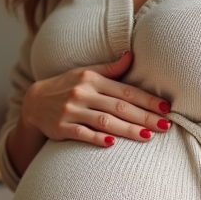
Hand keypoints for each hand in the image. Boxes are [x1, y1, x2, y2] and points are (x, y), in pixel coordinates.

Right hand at [21, 52, 171, 147]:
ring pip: (104, 121)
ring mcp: (71, 111)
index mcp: (92, 79)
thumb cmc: (67, 87)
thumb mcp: (86, 73)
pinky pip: (82, 133)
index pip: (125, 91)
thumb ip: (111, 69)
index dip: (147, 100)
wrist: (34, 102)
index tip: (166, 108)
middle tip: (166, 125)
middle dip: (144, 117)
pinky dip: (97, 138)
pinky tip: (112, 144)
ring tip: (148, 136)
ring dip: (127, 129)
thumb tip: (132, 56)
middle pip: (119, 107)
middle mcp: (82, 93)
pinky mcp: (61, 127)